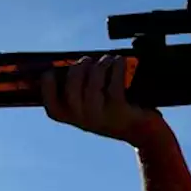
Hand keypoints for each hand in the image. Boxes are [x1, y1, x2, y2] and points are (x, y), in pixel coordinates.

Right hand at [42, 54, 167, 145]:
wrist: (143, 131)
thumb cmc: (114, 111)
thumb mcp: (91, 105)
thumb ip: (78, 90)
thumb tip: (70, 62)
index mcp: (72, 119)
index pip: (51, 106)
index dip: (47, 87)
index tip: (50, 71)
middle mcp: (83, 120)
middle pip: (71, 90)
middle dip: (78, 69)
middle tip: (87, 60)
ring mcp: (101, 117)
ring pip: (93, 85)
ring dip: (99, 66)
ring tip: (106, 59)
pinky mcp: (119, 111)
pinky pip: (114, 84)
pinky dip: (116, 68)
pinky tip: (118, 61)